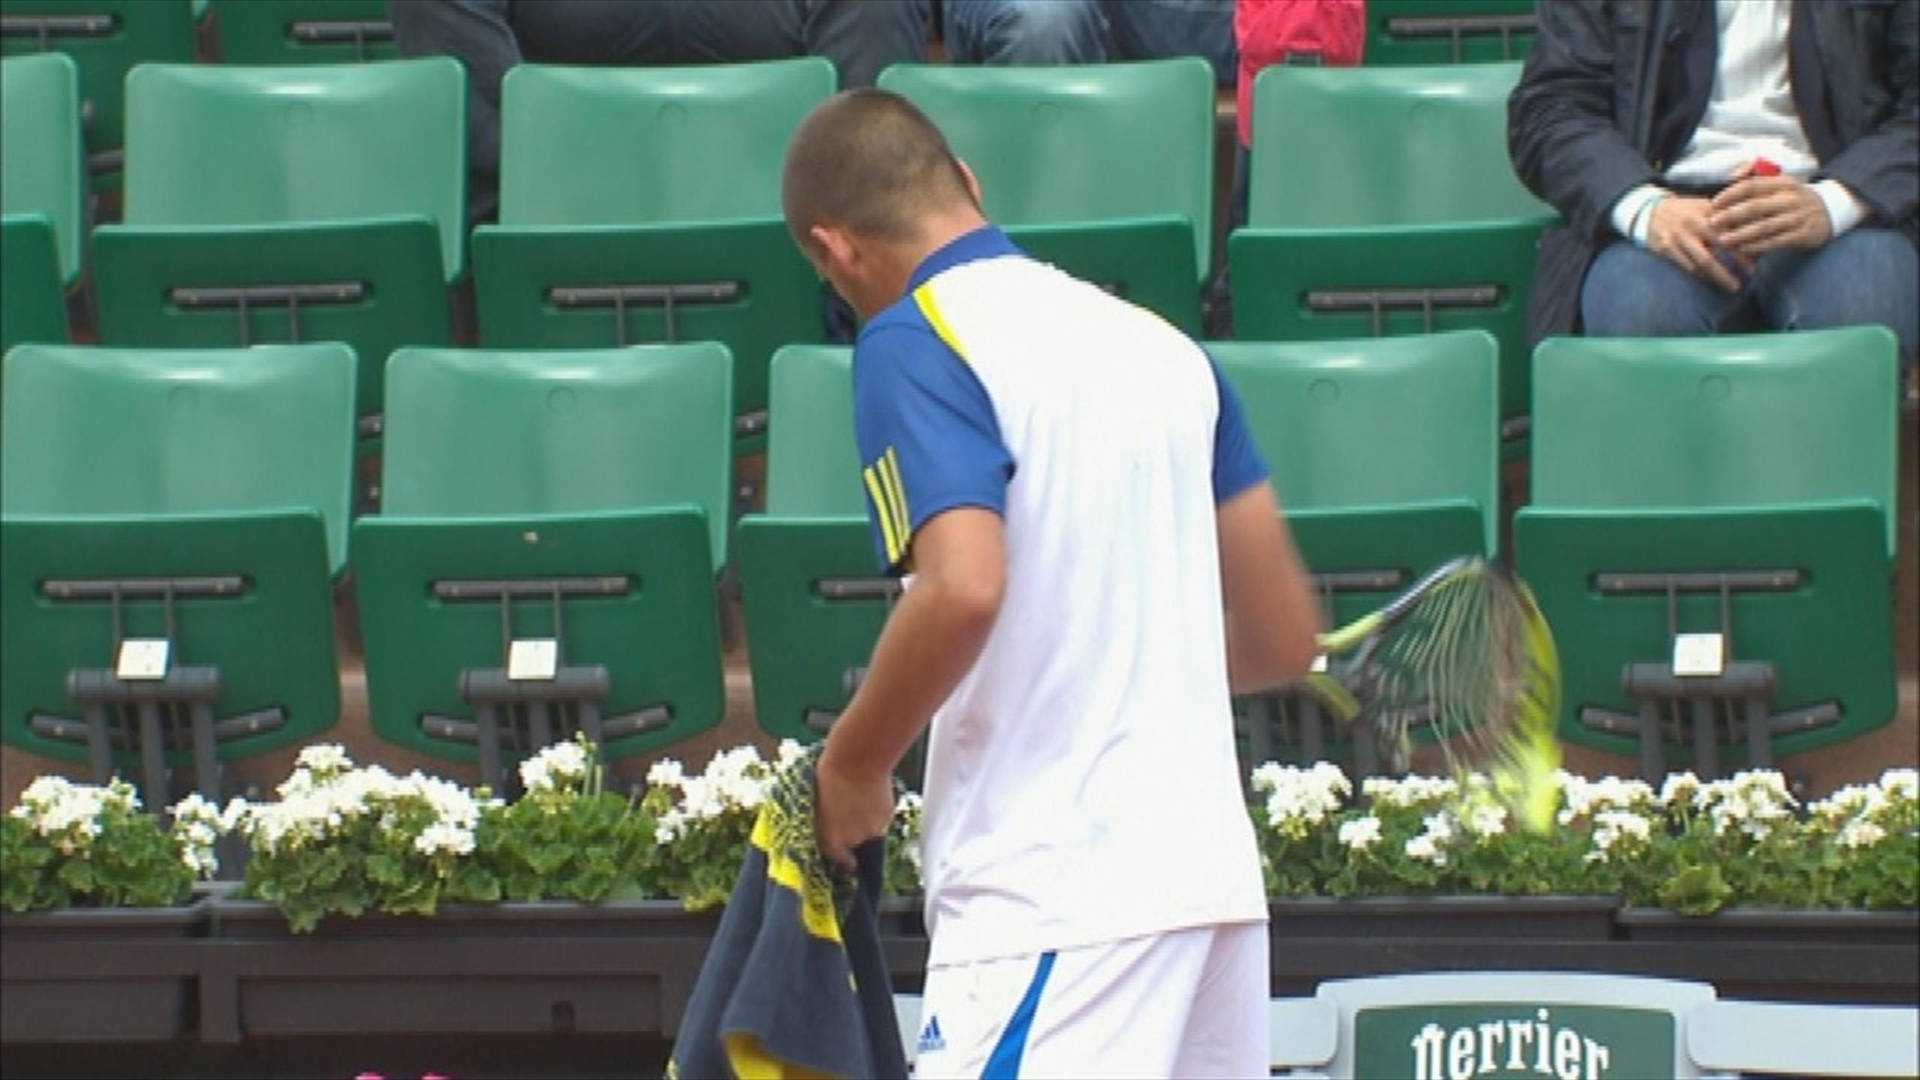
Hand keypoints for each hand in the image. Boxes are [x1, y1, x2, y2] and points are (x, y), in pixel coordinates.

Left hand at [814, 742, 894, 870]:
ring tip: (861, 797)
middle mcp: (852, 839)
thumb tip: (832, 825)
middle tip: (850, 811)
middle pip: (855, 843)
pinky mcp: (887, 817)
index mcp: (830, 837)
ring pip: (871, 831)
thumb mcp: (818, 802)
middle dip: (854, 831)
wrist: (857, 759)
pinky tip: (871, 793)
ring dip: (868, 820)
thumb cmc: (831, 774)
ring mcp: (872, 829)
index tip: (847, 859)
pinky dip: (878, 810)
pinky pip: (883, 819)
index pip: (837, 857)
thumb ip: (827, 822)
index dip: (842, 857)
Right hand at [1646, 195, 1744, 292]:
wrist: (1648, 213)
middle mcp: (1694, 222)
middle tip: (1753, 273)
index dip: (1747, 238)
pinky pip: (1689, 267)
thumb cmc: (1684, 210)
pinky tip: (1713, 282)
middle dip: (1739, 260)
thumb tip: (1753, 227)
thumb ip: (1725, 213)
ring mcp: (1679, 236)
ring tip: (1734, 286)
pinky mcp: (1667, 249)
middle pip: (1722, 243)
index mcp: (1706, 208)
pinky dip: (1703, 276)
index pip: (1732, 224)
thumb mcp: (1703, 204)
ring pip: (1704, 260)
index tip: (1760, 252)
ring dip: (1721, 275)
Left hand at [1709, 164, 1831, 258]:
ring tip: (1723, 240)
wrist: (1829, 212)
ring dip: (1740, 234)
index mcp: (1783, 183)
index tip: (1714, 204)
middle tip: (1713, 223)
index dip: (1730, 195)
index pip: (1752, 186)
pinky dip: (1757, 246)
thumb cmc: (1792, 198)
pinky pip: (1775, 241)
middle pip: (1755, 207)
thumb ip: (1755, 176)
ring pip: (1764, 227)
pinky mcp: (1802, 235)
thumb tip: (1732, 176)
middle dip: (1731, 216)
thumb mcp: (1779, 182)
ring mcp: (1798, 217)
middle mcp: (1791, 199)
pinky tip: (1741, 249)